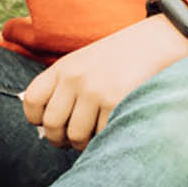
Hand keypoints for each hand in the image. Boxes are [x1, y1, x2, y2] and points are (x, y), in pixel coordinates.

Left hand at [20, 17, 187, 150]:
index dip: (36, 119)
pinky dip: (104, 139)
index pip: (31, 100)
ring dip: (82, 144)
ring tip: (91, 136)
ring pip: (75, 136)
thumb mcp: (83, 64)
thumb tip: (49, 130)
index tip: (47, 123)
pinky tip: (109, 129)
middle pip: (51, 125)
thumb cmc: (118, 60)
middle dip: (59, 139)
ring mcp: (95, 90)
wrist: (156, 42)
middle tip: (69, 140)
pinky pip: (101, 135)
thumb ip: (64, 89)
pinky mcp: (116, 102)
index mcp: (63, 68)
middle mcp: (74, 78)